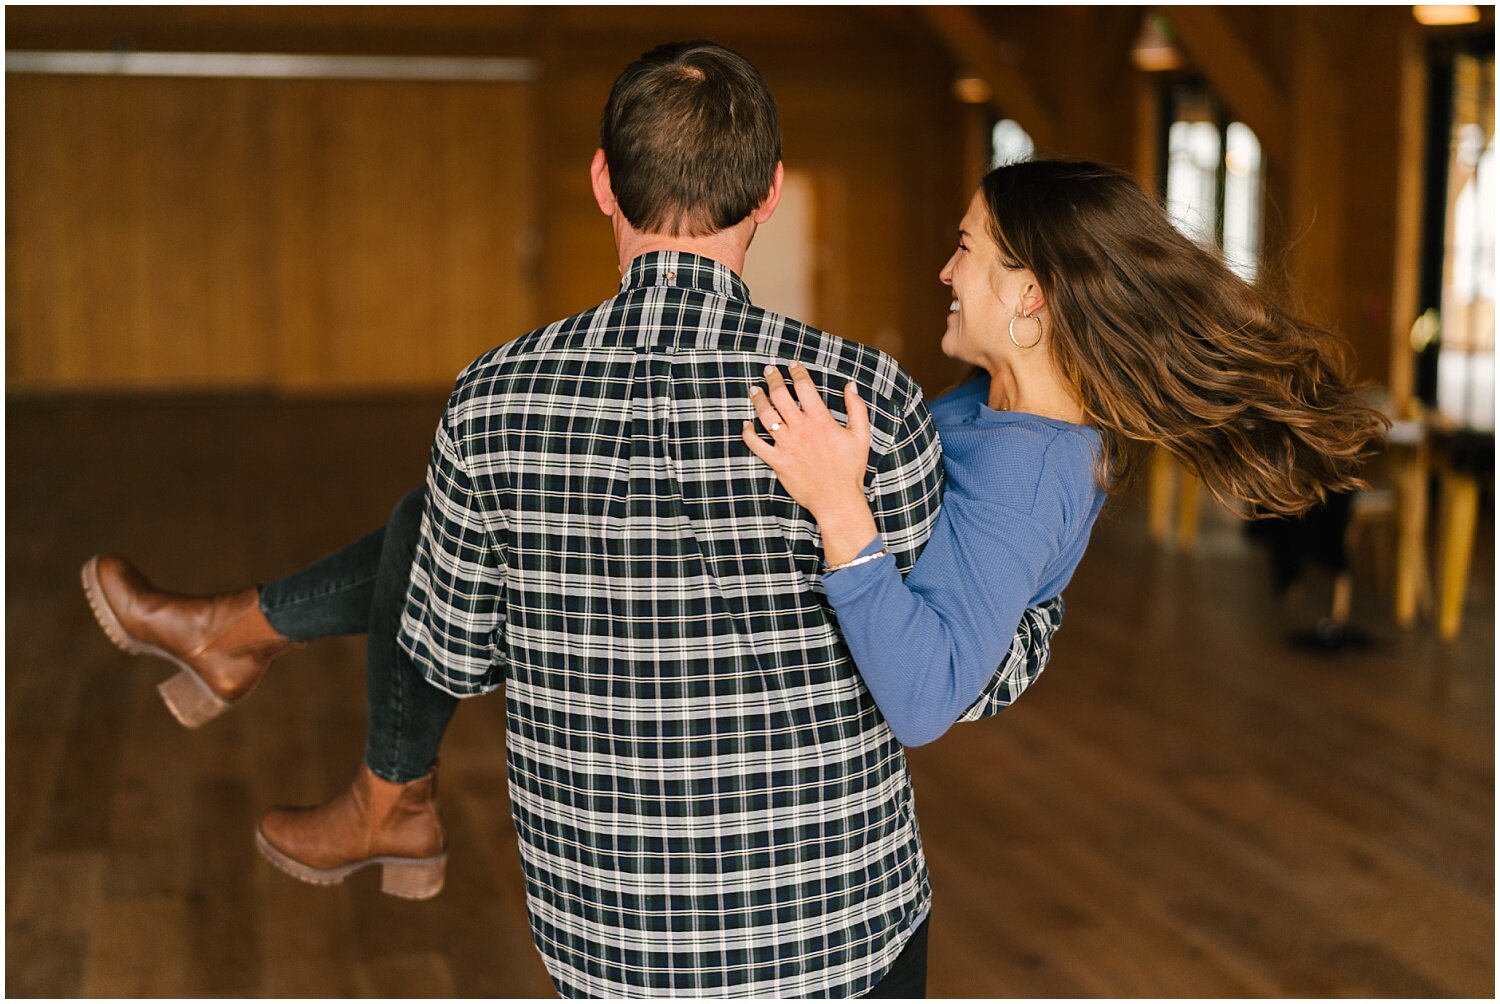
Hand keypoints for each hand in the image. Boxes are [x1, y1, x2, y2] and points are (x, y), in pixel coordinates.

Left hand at [741, 363, 874, 550]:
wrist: (837, 499)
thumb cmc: (850, 469)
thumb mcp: (861, 436)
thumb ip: (856, 408)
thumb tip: (850, 385)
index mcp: (820, 421)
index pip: (804, 387)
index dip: (797, 372)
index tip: (792, 365)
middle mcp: (800, 429)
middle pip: (780, 396)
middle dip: (773, 379)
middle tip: (768, 370)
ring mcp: (786, 445)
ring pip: (765, 415)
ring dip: (758, 399)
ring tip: (754, 390)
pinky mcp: (777, 461)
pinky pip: (756, 444)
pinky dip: (748, 432)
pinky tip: (746, 423)